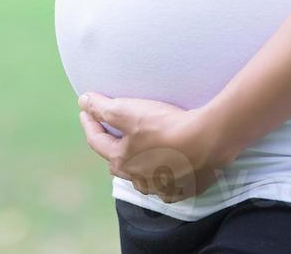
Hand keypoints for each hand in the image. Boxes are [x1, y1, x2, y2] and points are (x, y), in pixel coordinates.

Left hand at [77, 93, 231, 202]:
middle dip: (111, 147)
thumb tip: (83, 101)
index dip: (89, 123)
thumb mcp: (127, 111)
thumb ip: (102, 108)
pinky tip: (166, 165)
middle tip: (109, 132)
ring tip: (139, 150)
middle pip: (118, 162)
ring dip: (137, 164)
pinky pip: (166, 184)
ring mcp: (161, 187)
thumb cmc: (164, 126)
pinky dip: (161, 174)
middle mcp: (138, 180)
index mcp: (122, 161)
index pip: (96, 141)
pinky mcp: (183, 189)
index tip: (85, 111)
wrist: (207, 141)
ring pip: (142, 176)